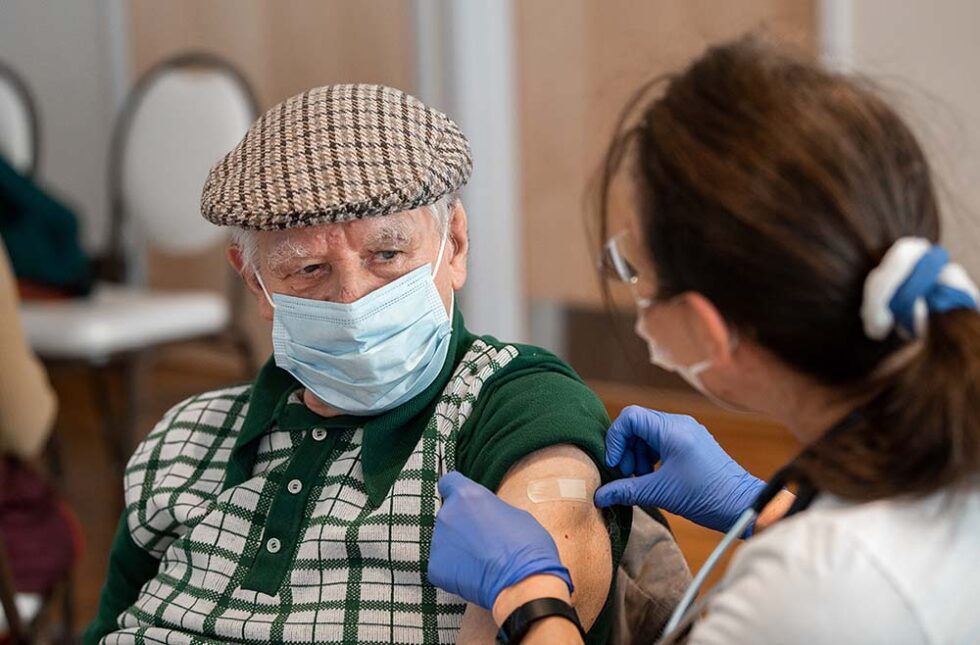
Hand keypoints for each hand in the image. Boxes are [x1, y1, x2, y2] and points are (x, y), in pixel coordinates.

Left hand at [427, 472, 573, 609]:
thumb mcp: (516, 514)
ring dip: (458, 547)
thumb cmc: (527, 547)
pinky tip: (474, 575)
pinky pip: (442, 564)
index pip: (449, 482)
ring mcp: (438, 541)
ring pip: (445, 540)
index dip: (456, 491)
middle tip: (483, 539)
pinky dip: (454, 570)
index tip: (463, 501)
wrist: (522, 583)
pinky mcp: (435, 567)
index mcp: (467, 495)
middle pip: (449, 514)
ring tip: (482, 561)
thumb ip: (492, 510)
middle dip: (462, 524)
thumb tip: (486, 517)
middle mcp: (447, 514)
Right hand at [594, 406, 764, 535]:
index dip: (616, 439)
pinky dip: (650, 456)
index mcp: (672, 430)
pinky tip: (653, 477)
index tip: (616, 465)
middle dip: (626, 450)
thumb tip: (599, 496)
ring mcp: (687, 431)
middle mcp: (679, 424)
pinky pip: (661, 440)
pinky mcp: (691, 442)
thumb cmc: (707, 496)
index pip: (630, 417)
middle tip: (627, 476)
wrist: (742, 505)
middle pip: (637, 424)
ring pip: (648, 433)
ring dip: (637, 454)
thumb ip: (626, 491)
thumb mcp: (660, 494)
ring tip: (641, 480)